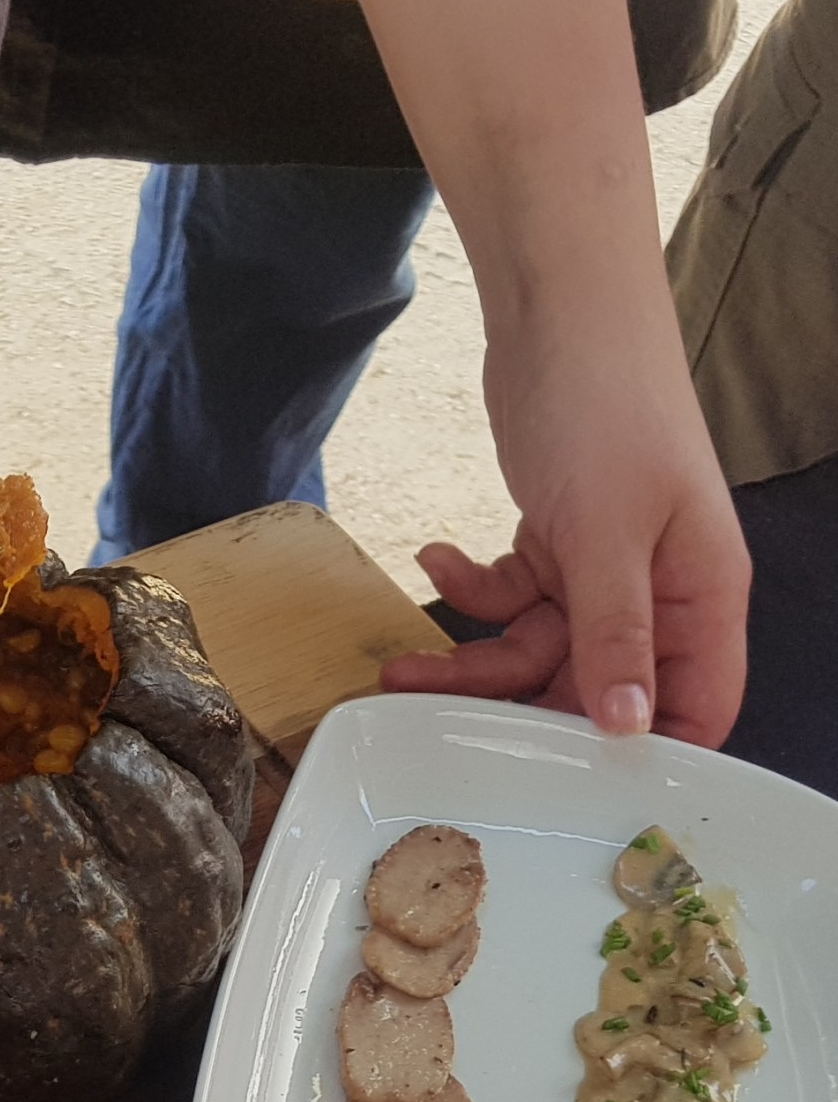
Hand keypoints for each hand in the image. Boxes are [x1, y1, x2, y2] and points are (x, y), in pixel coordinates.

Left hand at [380, 316, 749, 746]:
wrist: (558, 311)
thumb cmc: (607, 405)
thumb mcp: (609, 533)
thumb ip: (614, 635)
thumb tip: (630, 728)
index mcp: (701, 596)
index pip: (696, 708)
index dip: (645, 756)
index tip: (572, 790)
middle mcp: (658, 592)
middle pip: (595, 692)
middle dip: (518, 710)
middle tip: (442, 728)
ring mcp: (603, 569)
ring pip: (536, 652)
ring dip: (468, 658)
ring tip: (399, 664)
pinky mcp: (554, 544)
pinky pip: (509, 600)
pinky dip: (469, 591)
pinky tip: (435, 560)